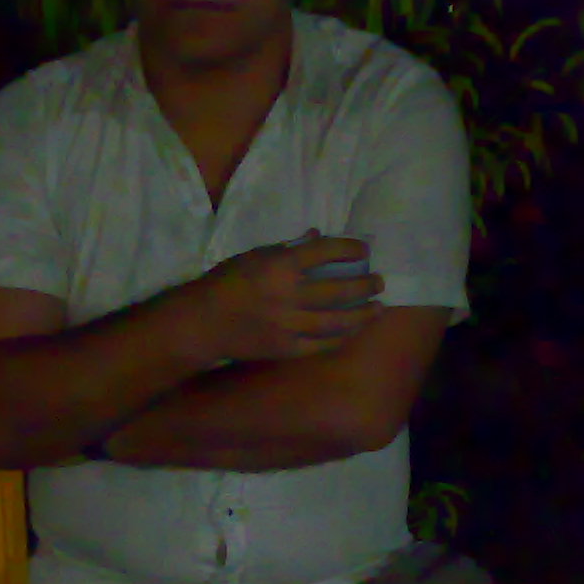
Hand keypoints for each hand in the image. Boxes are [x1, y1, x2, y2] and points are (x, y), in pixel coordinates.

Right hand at [188, 231, 384, 361]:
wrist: (203, 322)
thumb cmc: (226, 283)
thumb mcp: (253, 256)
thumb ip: (286, 248)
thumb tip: (316, 235)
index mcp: (279, 266)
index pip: (324, 251)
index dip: (349, 249)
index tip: (364, 250)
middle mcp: (289, 295)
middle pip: (339, 289)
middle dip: (365, 284)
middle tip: (380, 281)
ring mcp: (289, 324)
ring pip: (336, 320)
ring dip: (362, 314)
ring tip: (378, 308)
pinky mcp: (286, 347)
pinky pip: (321, 344)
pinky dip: (341, 337)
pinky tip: (354, 331)